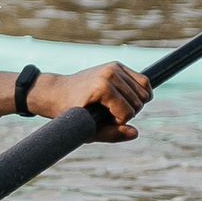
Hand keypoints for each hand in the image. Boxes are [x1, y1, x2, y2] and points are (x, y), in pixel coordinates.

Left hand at [29, 61, 150, 141]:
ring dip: (133, 104)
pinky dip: (140, 93)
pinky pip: (143, 81)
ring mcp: (114, 67)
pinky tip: (127, 99)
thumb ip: (111, 135)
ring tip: (114, 106)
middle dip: (126, 113)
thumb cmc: (70, 114)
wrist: (57, 93)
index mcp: (101, 87)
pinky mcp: (117, 65)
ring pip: (144, 92)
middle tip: (107, 114)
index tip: (100, 120)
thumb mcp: (86, 130)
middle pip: (138, 103)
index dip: (117, 123)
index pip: (127, 113)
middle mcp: (110, 73)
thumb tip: (135, 133)